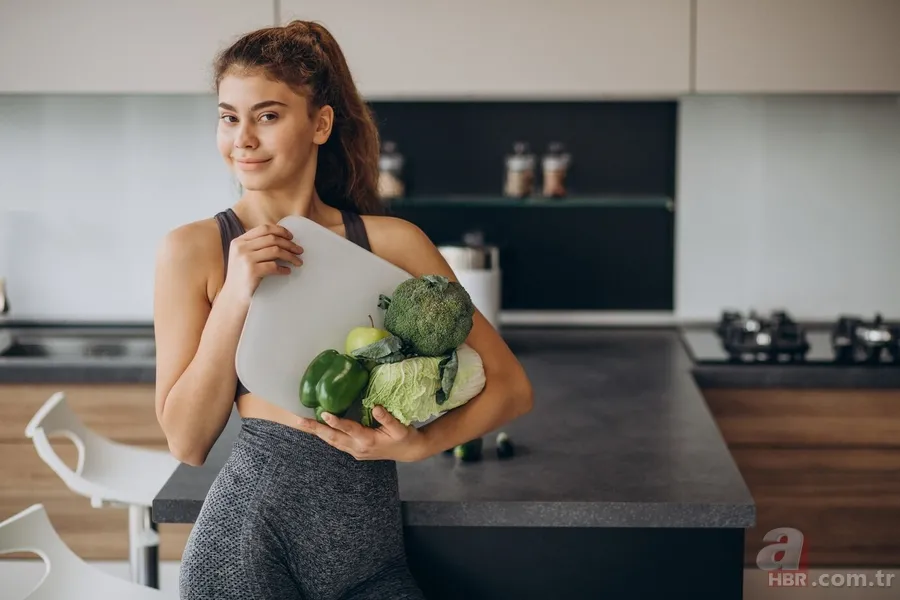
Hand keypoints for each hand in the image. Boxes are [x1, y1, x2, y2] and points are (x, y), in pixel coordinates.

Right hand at [223, 223, 303, 302]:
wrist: (232, 298)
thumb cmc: (242, 277)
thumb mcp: (242, 257)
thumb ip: (255, 246)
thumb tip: (281, 238)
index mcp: (239, 241)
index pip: (263, 228)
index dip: (280, 231)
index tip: (291, 237)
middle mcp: (241, 247)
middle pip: (272, 239)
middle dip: (289, 244)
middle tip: (300, 251)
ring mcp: (245, 259)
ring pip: (275, 251)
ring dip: (290, 256)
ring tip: (298, 262)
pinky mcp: (251, 271)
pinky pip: (274, 266)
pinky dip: (283, 268)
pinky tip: (287, 271)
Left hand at [296, 406, 425, 461]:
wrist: (409, 452)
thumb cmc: (405, 437)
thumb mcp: (400, 427)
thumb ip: (387, 418)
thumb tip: (376, 407)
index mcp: (368, 440)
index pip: (349, 429)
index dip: (336, 422)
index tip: (324, 413)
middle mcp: (358, 448)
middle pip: (333, 438)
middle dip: (315, 429)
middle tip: (299, 421)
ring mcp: (355, 451)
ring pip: (332, 442)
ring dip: (317, 433)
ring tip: (302, 424)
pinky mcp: (355, 452)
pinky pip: (337, 443)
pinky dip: (326, 436)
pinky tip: (318, 430)